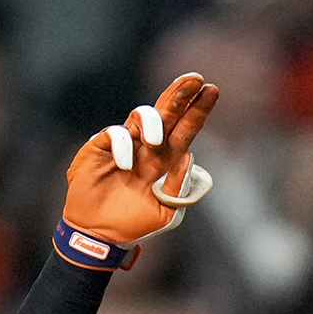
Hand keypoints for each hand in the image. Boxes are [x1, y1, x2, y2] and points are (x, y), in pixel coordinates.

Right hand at [60, 71, 218, 253]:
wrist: (100, 234)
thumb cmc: (135, 222)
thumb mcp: (166, 213)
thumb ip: (179, 189)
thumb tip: (188, 157)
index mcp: (167, 159)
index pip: (186, 128)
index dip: (198, 110)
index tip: (212, 91)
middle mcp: (148, 146)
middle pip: (167, 111)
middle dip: (181, 93)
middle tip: (195, 78)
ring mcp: (125, 144)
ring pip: (141, 115)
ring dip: (152, 120)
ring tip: (156, 140)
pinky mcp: (101, 147)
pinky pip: (115, 133)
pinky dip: (122, 145)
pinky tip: (125, 165)